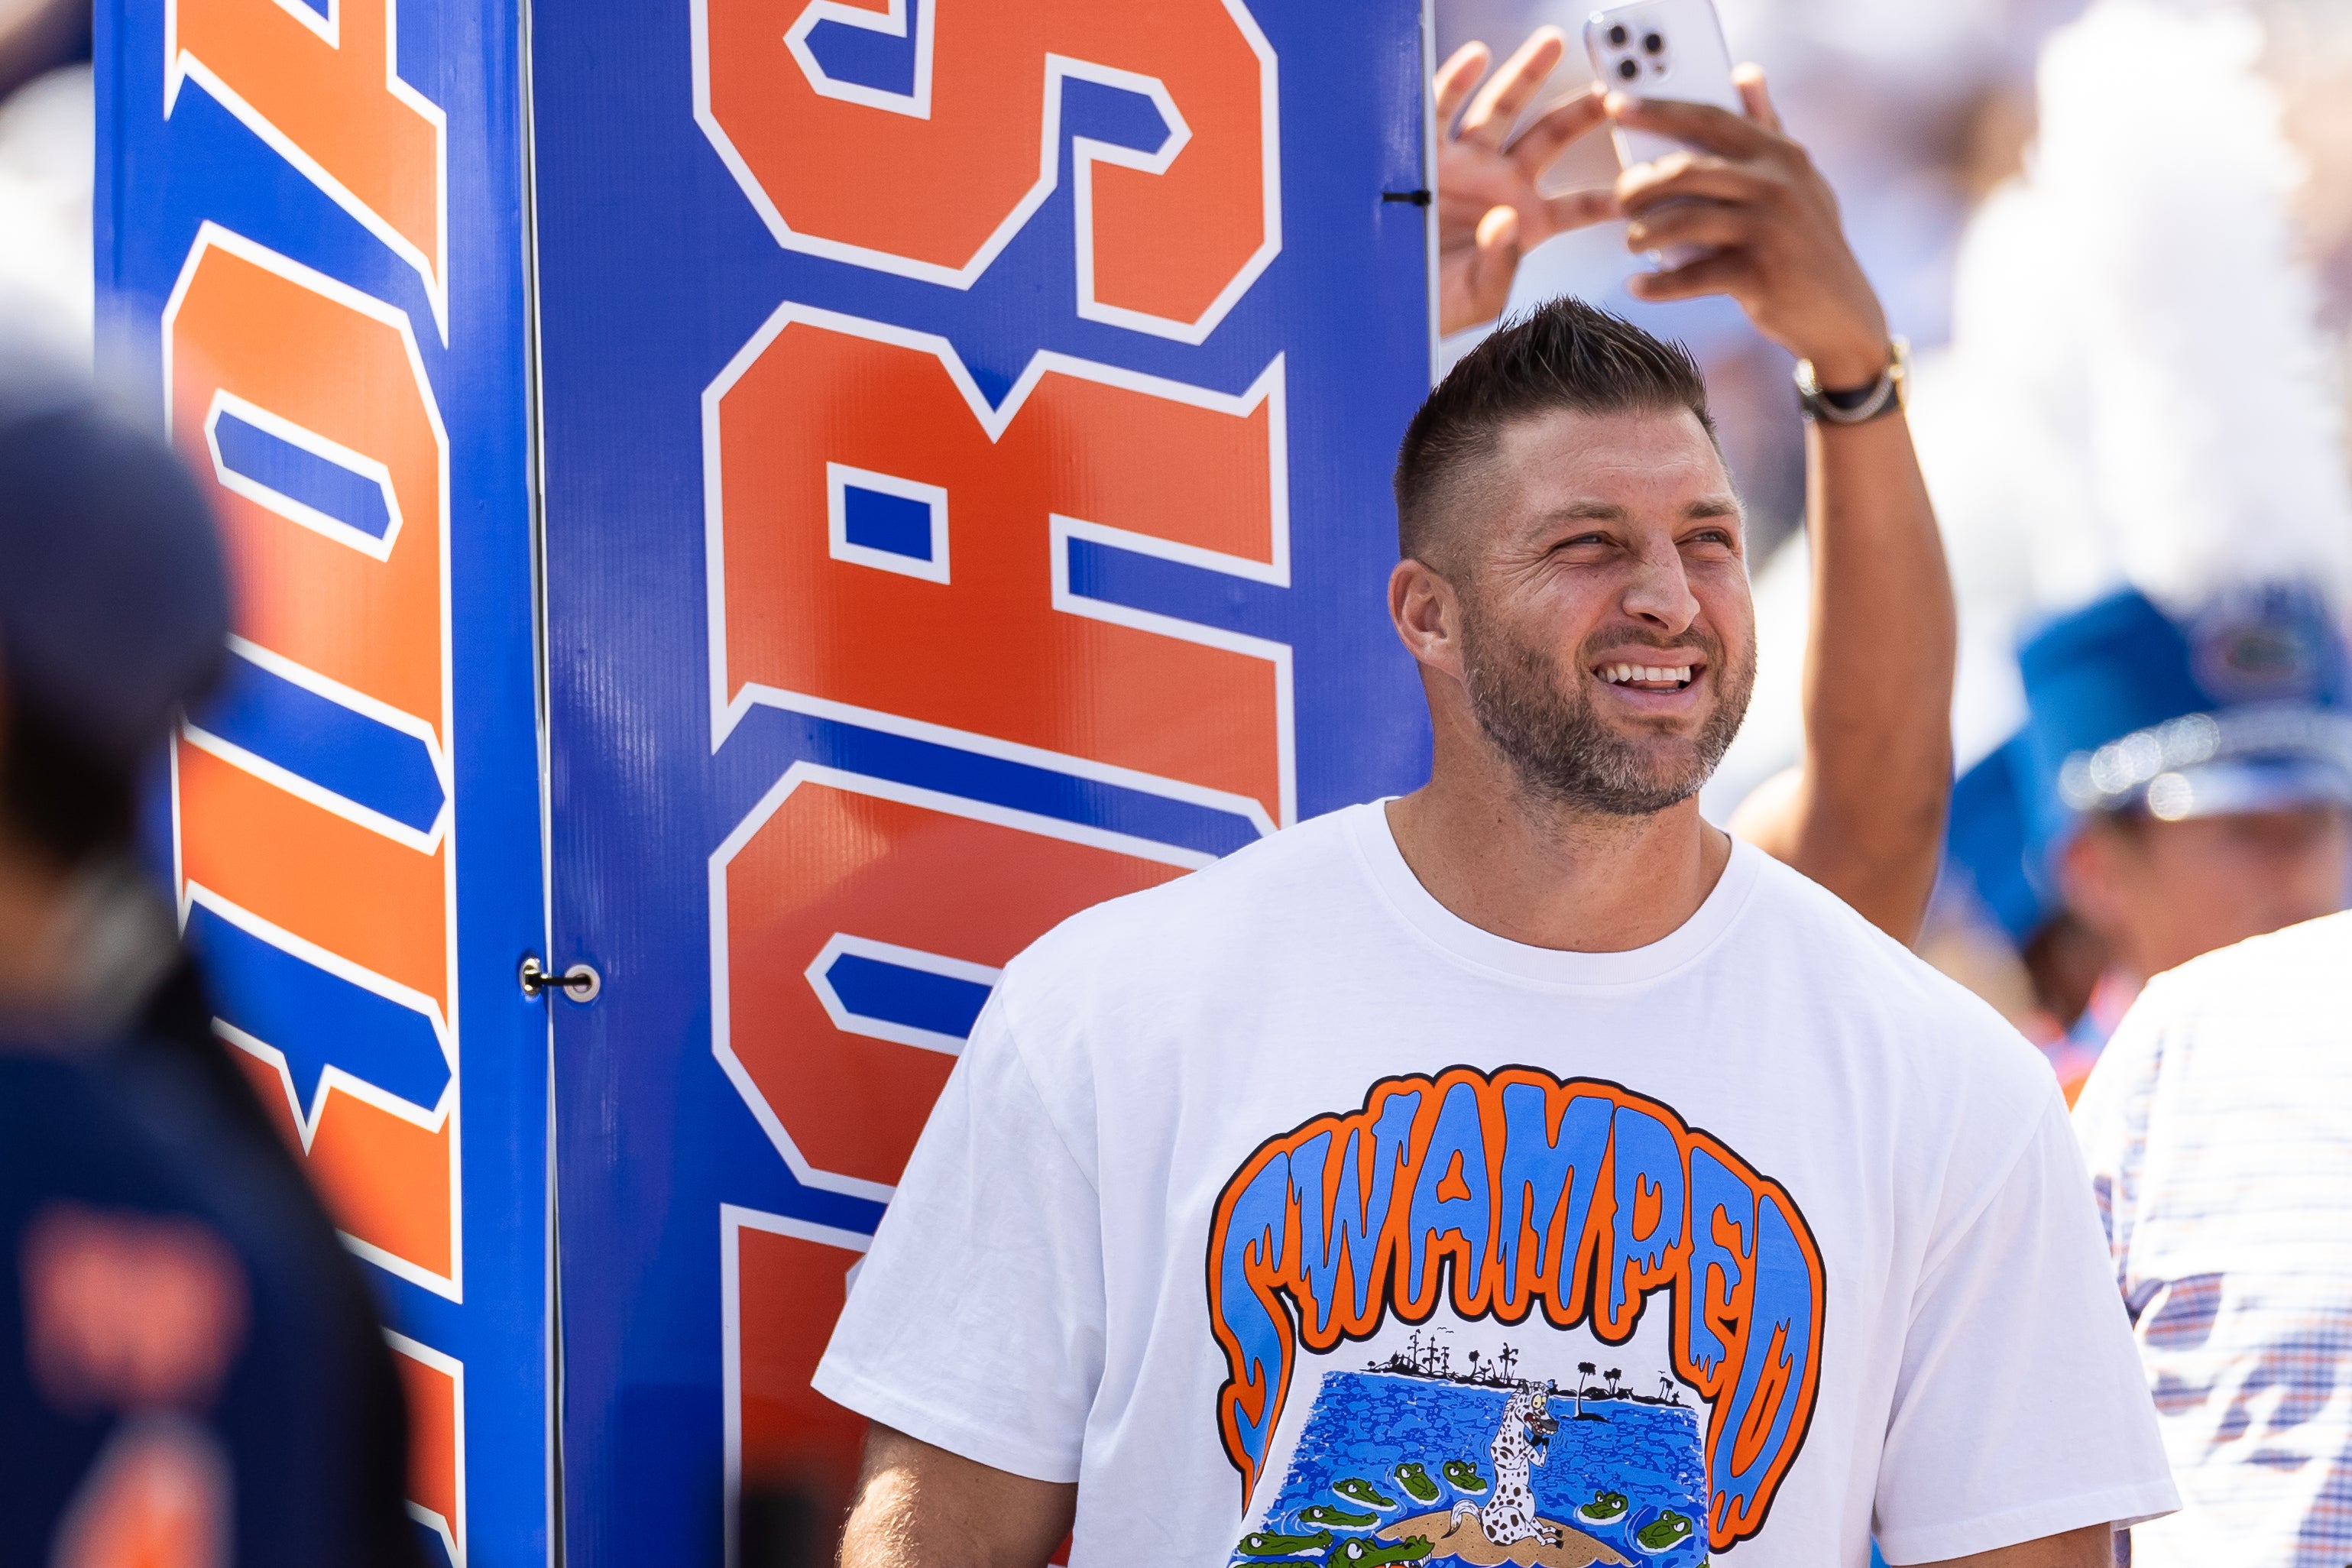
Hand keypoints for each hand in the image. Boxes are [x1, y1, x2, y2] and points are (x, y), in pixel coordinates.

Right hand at [1434, 28, 1617, 335]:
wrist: (1380, 304)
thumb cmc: (1431, 306)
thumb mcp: (1478, 299)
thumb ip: (1501, 265)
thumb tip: (1506, 219)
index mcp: (1524, 223)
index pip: (1580, 205)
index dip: (1613, 194)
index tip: (1646, 182)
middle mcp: (1499, 185)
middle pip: (1551, 136)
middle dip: (1584, 108)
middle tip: (1612, 88)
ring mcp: (1463, 166)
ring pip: (1502, 109)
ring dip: (1526, 73)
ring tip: (1551, 42)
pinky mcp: (1423, 156)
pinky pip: (1440, 110)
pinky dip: (1456, 81)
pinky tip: (1476, 58)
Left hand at [1611, 68, 1889, 385]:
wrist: (1841, 313)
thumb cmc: (1806, 241)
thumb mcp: (1798, 178)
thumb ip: (1768, 127)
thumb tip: (1746, 72)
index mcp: (1780, 154)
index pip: (1710, 119)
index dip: (1658, 110)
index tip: (1615, 107)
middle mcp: (1777, 185)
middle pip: (1686, 171)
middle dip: (1640, 185)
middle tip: (1618, 199)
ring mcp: (1769, 229)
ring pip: (1682, 221)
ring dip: (1643, 234)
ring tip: (1631, 242)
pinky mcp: (1759, 274)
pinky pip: (1690, 276)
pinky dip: (1658, 285)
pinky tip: (1638, 287)